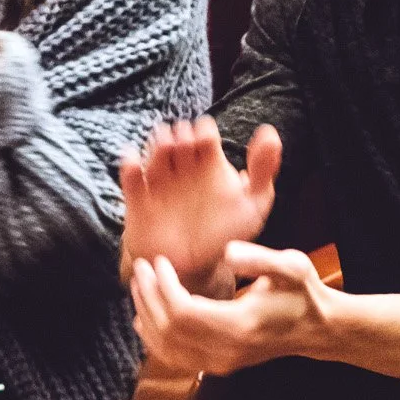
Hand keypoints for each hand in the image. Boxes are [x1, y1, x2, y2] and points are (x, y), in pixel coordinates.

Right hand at [119, 116, 279, 292]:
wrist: (195, 268)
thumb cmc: (228, 232)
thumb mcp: (254, 204)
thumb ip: (263, 170)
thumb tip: (269, 132)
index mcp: (210, 162)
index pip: (204, 131)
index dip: (203, 131)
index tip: (206, 143)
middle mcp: (184, 166)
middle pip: (178, 135)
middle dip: (180, 135)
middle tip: (186, 146)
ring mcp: (160, 181)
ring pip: (154, 149)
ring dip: (158, 143)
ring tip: (167, 149)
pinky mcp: (139, 200)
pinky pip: (130, 177)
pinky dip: (129, 166)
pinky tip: (135, 164)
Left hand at [131, 240, 328, 373]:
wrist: (316, 330)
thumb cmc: (303, 293)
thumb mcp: (292, 266)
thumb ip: (260, 258)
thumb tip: (227, 253)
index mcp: (240, 325)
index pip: (184, 312)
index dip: (163, 287)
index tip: (158, 261)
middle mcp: (225, 351)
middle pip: (169, 329)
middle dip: (148, 297)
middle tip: (141, 267)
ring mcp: (219, 363)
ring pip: (166, 347)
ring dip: (147, 315)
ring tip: (140, 285)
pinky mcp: (217, 366)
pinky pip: (174, 358)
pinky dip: (154, 338)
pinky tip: (146, 318)